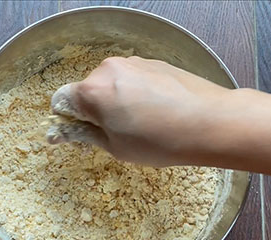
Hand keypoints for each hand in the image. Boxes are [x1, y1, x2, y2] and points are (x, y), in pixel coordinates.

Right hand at [48, 56, 270, 177]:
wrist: (210, 122)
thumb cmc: (159, 141)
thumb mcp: (115, 146)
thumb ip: (84, 134)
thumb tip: (61, 132)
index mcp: (92, 91)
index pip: (62, 100)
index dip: (68, 118)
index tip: (81, 132)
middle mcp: (108, 69)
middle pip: (87, 90)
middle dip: (94, 110)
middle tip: (116, 132)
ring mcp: (133, 62)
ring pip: (111, 83)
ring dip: (115, 100)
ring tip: (141, 122)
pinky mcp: (153, 61)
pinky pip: (131, 78)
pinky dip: (134, 92)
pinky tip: (155, 109)